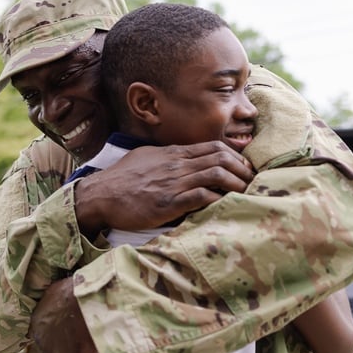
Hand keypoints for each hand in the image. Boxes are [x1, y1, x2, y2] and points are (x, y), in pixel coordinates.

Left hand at [28, 277, 96, 352]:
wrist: (90, 299)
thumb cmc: (79, 288)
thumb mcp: (61, 286)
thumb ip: (57, 292)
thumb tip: (62, 286)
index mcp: (37, 320)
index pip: (32, 335)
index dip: (42, 337)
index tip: (53, 335)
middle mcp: (41, 340)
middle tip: (60, 352)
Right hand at [75, 140, 253, 235]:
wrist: (100, 195)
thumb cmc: (121, 179)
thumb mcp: (145, 158)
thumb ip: (166, 157)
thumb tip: (181, 156)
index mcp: (173, 154)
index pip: (213, 147)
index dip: (235, 156)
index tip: (245, 168)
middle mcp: (176, 165)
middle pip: (220, 157)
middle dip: (242, 169)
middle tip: (253, 181)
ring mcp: (173, 183)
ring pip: (215, 174)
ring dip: (236, 184)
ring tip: (247, 193)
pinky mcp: (168, 203)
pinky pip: (201, 196)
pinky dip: (218, 200)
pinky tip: (226, 206)